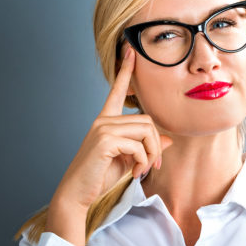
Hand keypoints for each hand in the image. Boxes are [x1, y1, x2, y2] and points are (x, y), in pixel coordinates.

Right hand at [52, 45, 172, 211]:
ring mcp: (103, 129)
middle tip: (153, 165)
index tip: (131, 51)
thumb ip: (146, 147)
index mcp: (106, 121)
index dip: (126, 71)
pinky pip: (139, 145)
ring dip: (151, 154)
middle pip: (147, 120)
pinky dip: (143, 161)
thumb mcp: (129, 159)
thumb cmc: (100, 176)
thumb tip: (168, 140)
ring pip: (146, 131)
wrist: (78, 194)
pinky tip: (134, 172)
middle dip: (155, 144)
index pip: (117, 91)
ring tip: (142, 170)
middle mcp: (103, 120)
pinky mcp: (104, 141)